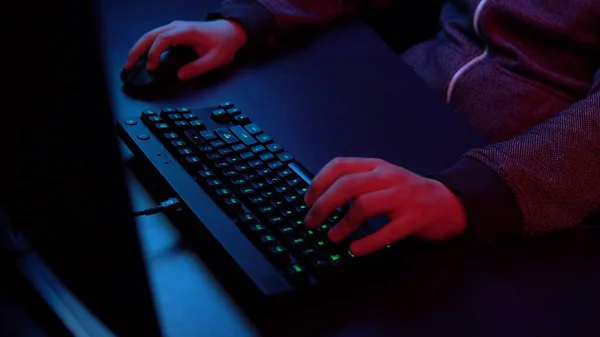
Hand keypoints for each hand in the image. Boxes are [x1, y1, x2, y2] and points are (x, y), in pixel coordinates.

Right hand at [123, 19, 247, 79]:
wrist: (229, 32)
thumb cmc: (223, 43)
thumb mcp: (215, 60)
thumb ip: (197, 68)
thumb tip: (180, 76)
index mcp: (187, 31)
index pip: (163, 39)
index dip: (154, 53)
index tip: (151, 67)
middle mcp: (178, 27)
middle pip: (150, 35)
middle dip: (137, 50)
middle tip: (128, 65)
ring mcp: (175, 28)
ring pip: (150, 35)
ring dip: (139, 48)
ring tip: (130, 62)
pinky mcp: (174, 32)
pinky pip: (155, 37)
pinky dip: (146, 47)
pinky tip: (141, 56)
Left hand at [303, 157, 466, 255]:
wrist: (450, 202)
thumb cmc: (409, 194)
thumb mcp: (384, 180)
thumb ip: (358, 184)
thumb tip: (321, 201)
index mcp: (377, 166)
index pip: (341, 165)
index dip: (319, 181)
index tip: (307, 200)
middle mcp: (388, 177)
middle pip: (347, 185)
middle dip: (323, 205)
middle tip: (311, 222)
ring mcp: (403, 197)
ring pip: (364, 205)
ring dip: (343, 224)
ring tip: (333, 236)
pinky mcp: (414, 218)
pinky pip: (387, 231)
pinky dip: (367, 242)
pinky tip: (355, 249)